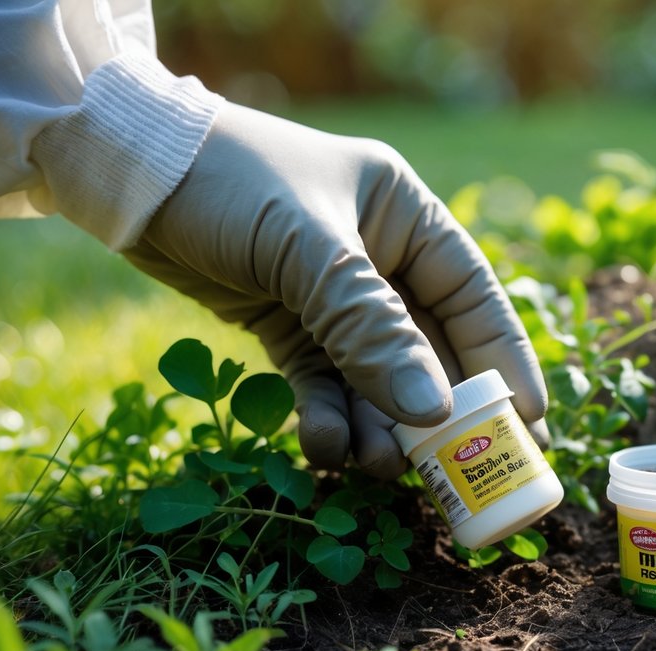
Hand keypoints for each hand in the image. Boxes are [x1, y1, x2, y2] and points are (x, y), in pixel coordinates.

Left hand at [123, 102, 547, 479]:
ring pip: (377, 378)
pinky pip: (324, 384)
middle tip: (455, 471)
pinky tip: (324, 448)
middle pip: (431, 349)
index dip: (505, 360)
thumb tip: (434, 411)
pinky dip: (327, 418)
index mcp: (406, 217)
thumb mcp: (308, 248)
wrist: (128, 174)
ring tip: (375, 468)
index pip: (475, 297)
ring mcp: (334, 298)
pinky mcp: (290, 326)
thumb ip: (370, 328)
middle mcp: (380, 259)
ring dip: (379, 426)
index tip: (527, 421)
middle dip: (437, 411)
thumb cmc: (230, 182)